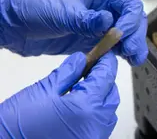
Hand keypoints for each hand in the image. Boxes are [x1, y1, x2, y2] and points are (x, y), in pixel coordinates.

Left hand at [0, 0, 147, 65]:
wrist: (17, 26)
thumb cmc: (36, 10)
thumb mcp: (61, 13)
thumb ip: (86, 19)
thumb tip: (109, 21)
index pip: (128, 4)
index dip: (131, 19)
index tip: (123, 35)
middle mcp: (105, 9)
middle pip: (132, 20)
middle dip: (135, 35)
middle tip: (132, 52)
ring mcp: (100, 26)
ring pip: (126, 35)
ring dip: (133, 46)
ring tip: (135, 60)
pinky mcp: (94, 41)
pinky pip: (113, 47)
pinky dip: (121, 54)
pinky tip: (125, 62)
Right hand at [0, 52, 118, 138]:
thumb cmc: (19, 125)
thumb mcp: (43, 90)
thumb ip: (67, 73)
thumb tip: (81, 59)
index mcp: (87, 108)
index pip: (106, 78)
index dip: (106, 63)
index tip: (105, 54)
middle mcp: (96, 125)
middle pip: (111, 95)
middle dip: (105, 80)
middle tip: (92, 69)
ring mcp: (94, 137)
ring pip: (108, 111)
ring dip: (102, 97)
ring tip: (84, 87)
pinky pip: (101, 125)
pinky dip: (97, 112)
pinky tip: (81, 105)